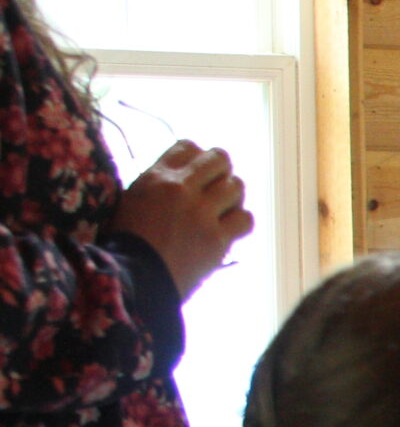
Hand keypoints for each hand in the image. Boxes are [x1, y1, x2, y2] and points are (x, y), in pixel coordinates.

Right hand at [112, 141, 253, 297]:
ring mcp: (201, 213)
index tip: (199, 173)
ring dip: (233, 197)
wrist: (133, 280)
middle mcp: (180, 188)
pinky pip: (245, 219)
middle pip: (219, 159)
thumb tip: (186, 176)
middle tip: (217, 189)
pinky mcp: (217, 238)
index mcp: (155, 176)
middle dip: (222, 171)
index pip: (188, 146)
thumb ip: (158, 184)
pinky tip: (229, 230)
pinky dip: (241, 223)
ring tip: (223, 211)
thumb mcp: (132, 200)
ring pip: (237, 186)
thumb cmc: (127, 242)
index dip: (198, 158)